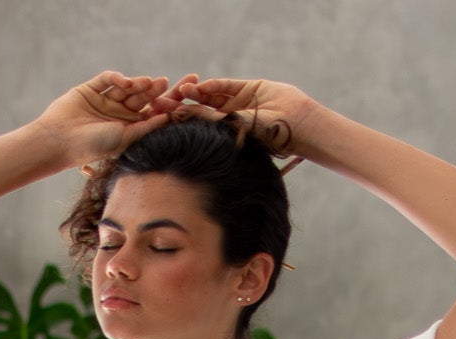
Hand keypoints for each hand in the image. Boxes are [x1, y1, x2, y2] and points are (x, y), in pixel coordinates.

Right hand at [35, 71, 183, 171]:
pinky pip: (107, 79)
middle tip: (166, 82)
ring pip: (125, 88)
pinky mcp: (91, 89)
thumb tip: (169, 117)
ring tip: (148, 82)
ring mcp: (104, 100)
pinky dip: (117, 78)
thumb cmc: (94, 146)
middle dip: (153, 90)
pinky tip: (124, 82)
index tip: (180, 98)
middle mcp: (118, 114)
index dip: (164, 105)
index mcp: (128, 129)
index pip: (150, 113)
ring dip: (137, 84)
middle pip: (141, 98)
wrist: (60, 141)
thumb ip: (146, 127)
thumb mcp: (125, 138)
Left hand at [159, 75, 317, 164]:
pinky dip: (214, 84)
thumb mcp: (236, 131)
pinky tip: (201, 85)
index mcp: (224, 136)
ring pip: (211, 96)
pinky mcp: (246, 89)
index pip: (197, 127)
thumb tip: (186, 117)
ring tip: (181, 90)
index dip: (180, 122)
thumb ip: (213, 121)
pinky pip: (226, 85)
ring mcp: (236, 103)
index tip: (161, 120)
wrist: (295, 123)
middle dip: (181, 105)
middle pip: (199, 110)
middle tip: (160, 102)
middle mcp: (227, 120)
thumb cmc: (267, 136)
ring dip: (196, 92)